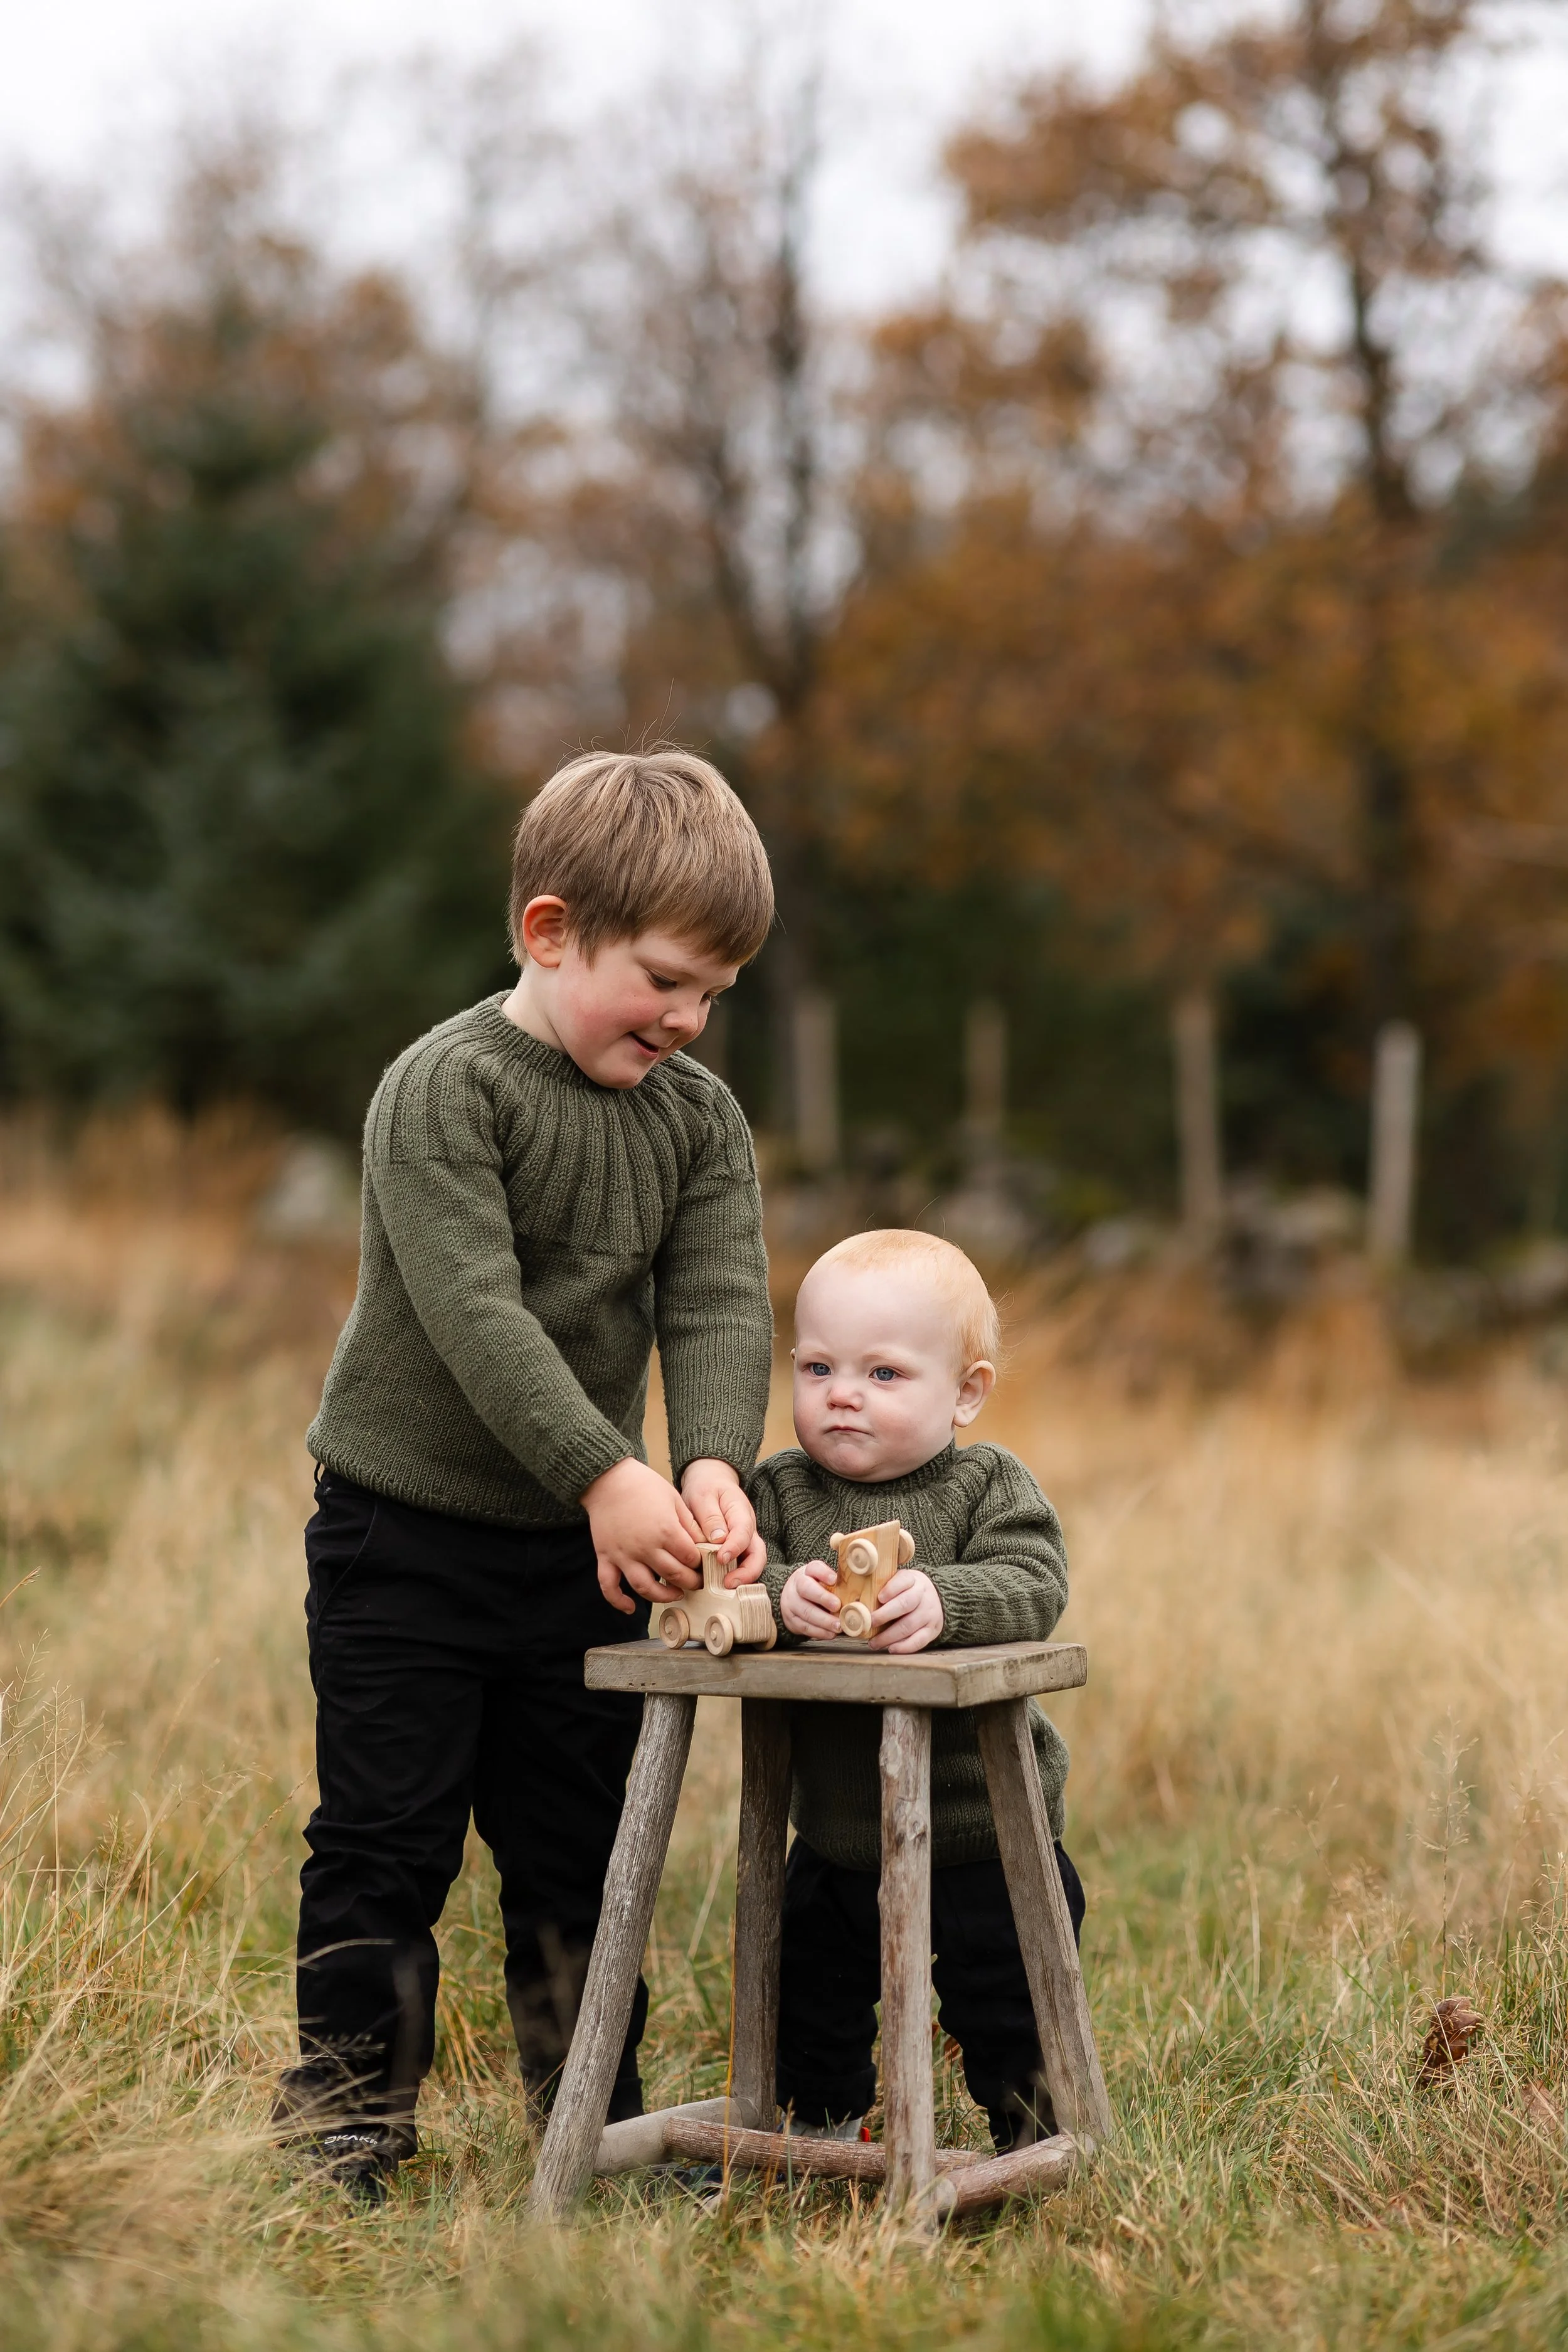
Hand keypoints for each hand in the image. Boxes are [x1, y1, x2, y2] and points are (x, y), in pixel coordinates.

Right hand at [583, 1458, 702, 1613]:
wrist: (608, 1478)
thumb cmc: (643, 1485)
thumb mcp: (674, 1499)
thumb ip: (690, 1524)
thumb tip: (707, 1544)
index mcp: (665, 1530)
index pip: (690, 1558)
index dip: (702, 1564)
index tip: (706, 1565)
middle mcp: (645, 1547)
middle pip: (674, 1575)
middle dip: (690, 1582)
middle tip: (697, 1582)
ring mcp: (623, 1555)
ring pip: (645, 1587)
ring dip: (663, 1596)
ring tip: (675, 1594)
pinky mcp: (605, 1557)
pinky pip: (609, 1585)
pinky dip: (618, 1600)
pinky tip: (630, 1608)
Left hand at [680, 1458, 765, 1583]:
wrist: (710, 1481)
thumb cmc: (706, 1488)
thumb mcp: (702, 1496)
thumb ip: (710, 1517)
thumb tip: (718, 1539)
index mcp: (740, 1511)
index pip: (744, 1532)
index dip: (735, 1547)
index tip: (720, 1558)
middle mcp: (748, 1529)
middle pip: (758, 1553)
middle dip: (747, 1572)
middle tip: (728, 1583)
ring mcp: (744, 1540)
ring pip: (752, 1562)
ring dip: (742, 1577)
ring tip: (723, 1588)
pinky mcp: (736, 1549)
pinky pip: (740, 1565)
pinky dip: (733, 1576)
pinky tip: (716, 1584)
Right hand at [780, 1560, 841, 1639]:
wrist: (792, 1598)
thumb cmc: (813, 1587)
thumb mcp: (821, 1578)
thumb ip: (833, 1580)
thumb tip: (855, 1587)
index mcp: (805, 1573)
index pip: (813, 1568)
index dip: (823, 1573)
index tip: (834, 1579)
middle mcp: (795, 1587)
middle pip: (806, 1590)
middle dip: (823, 1599)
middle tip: (838, 1606)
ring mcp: (790, 1604)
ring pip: (806, 1612)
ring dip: (824, 1621)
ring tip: (838, 1625)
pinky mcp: (791, 1621)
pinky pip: (805, 1627)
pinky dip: (819, 1632)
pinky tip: (830, 1633)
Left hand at [869, 1568, 943, 1654]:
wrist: (936, 1598)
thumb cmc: (908, 1591)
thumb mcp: (900, 1582)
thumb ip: (883, 1587)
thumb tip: (857, 1602)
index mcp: (913, 1580)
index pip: (903, 1580)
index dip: (891, 1589)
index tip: (879, 1598)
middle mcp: (923, 1596)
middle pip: (905, 1604)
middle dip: (885, 1615)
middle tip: (870, 1622)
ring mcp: (929, 1613)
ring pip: (909, 1625)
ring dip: (889, 1636)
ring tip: (874, 1643)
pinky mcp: (932, 1630)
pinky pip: (919, 1640)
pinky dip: (904, 1646)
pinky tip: (891, 1649)